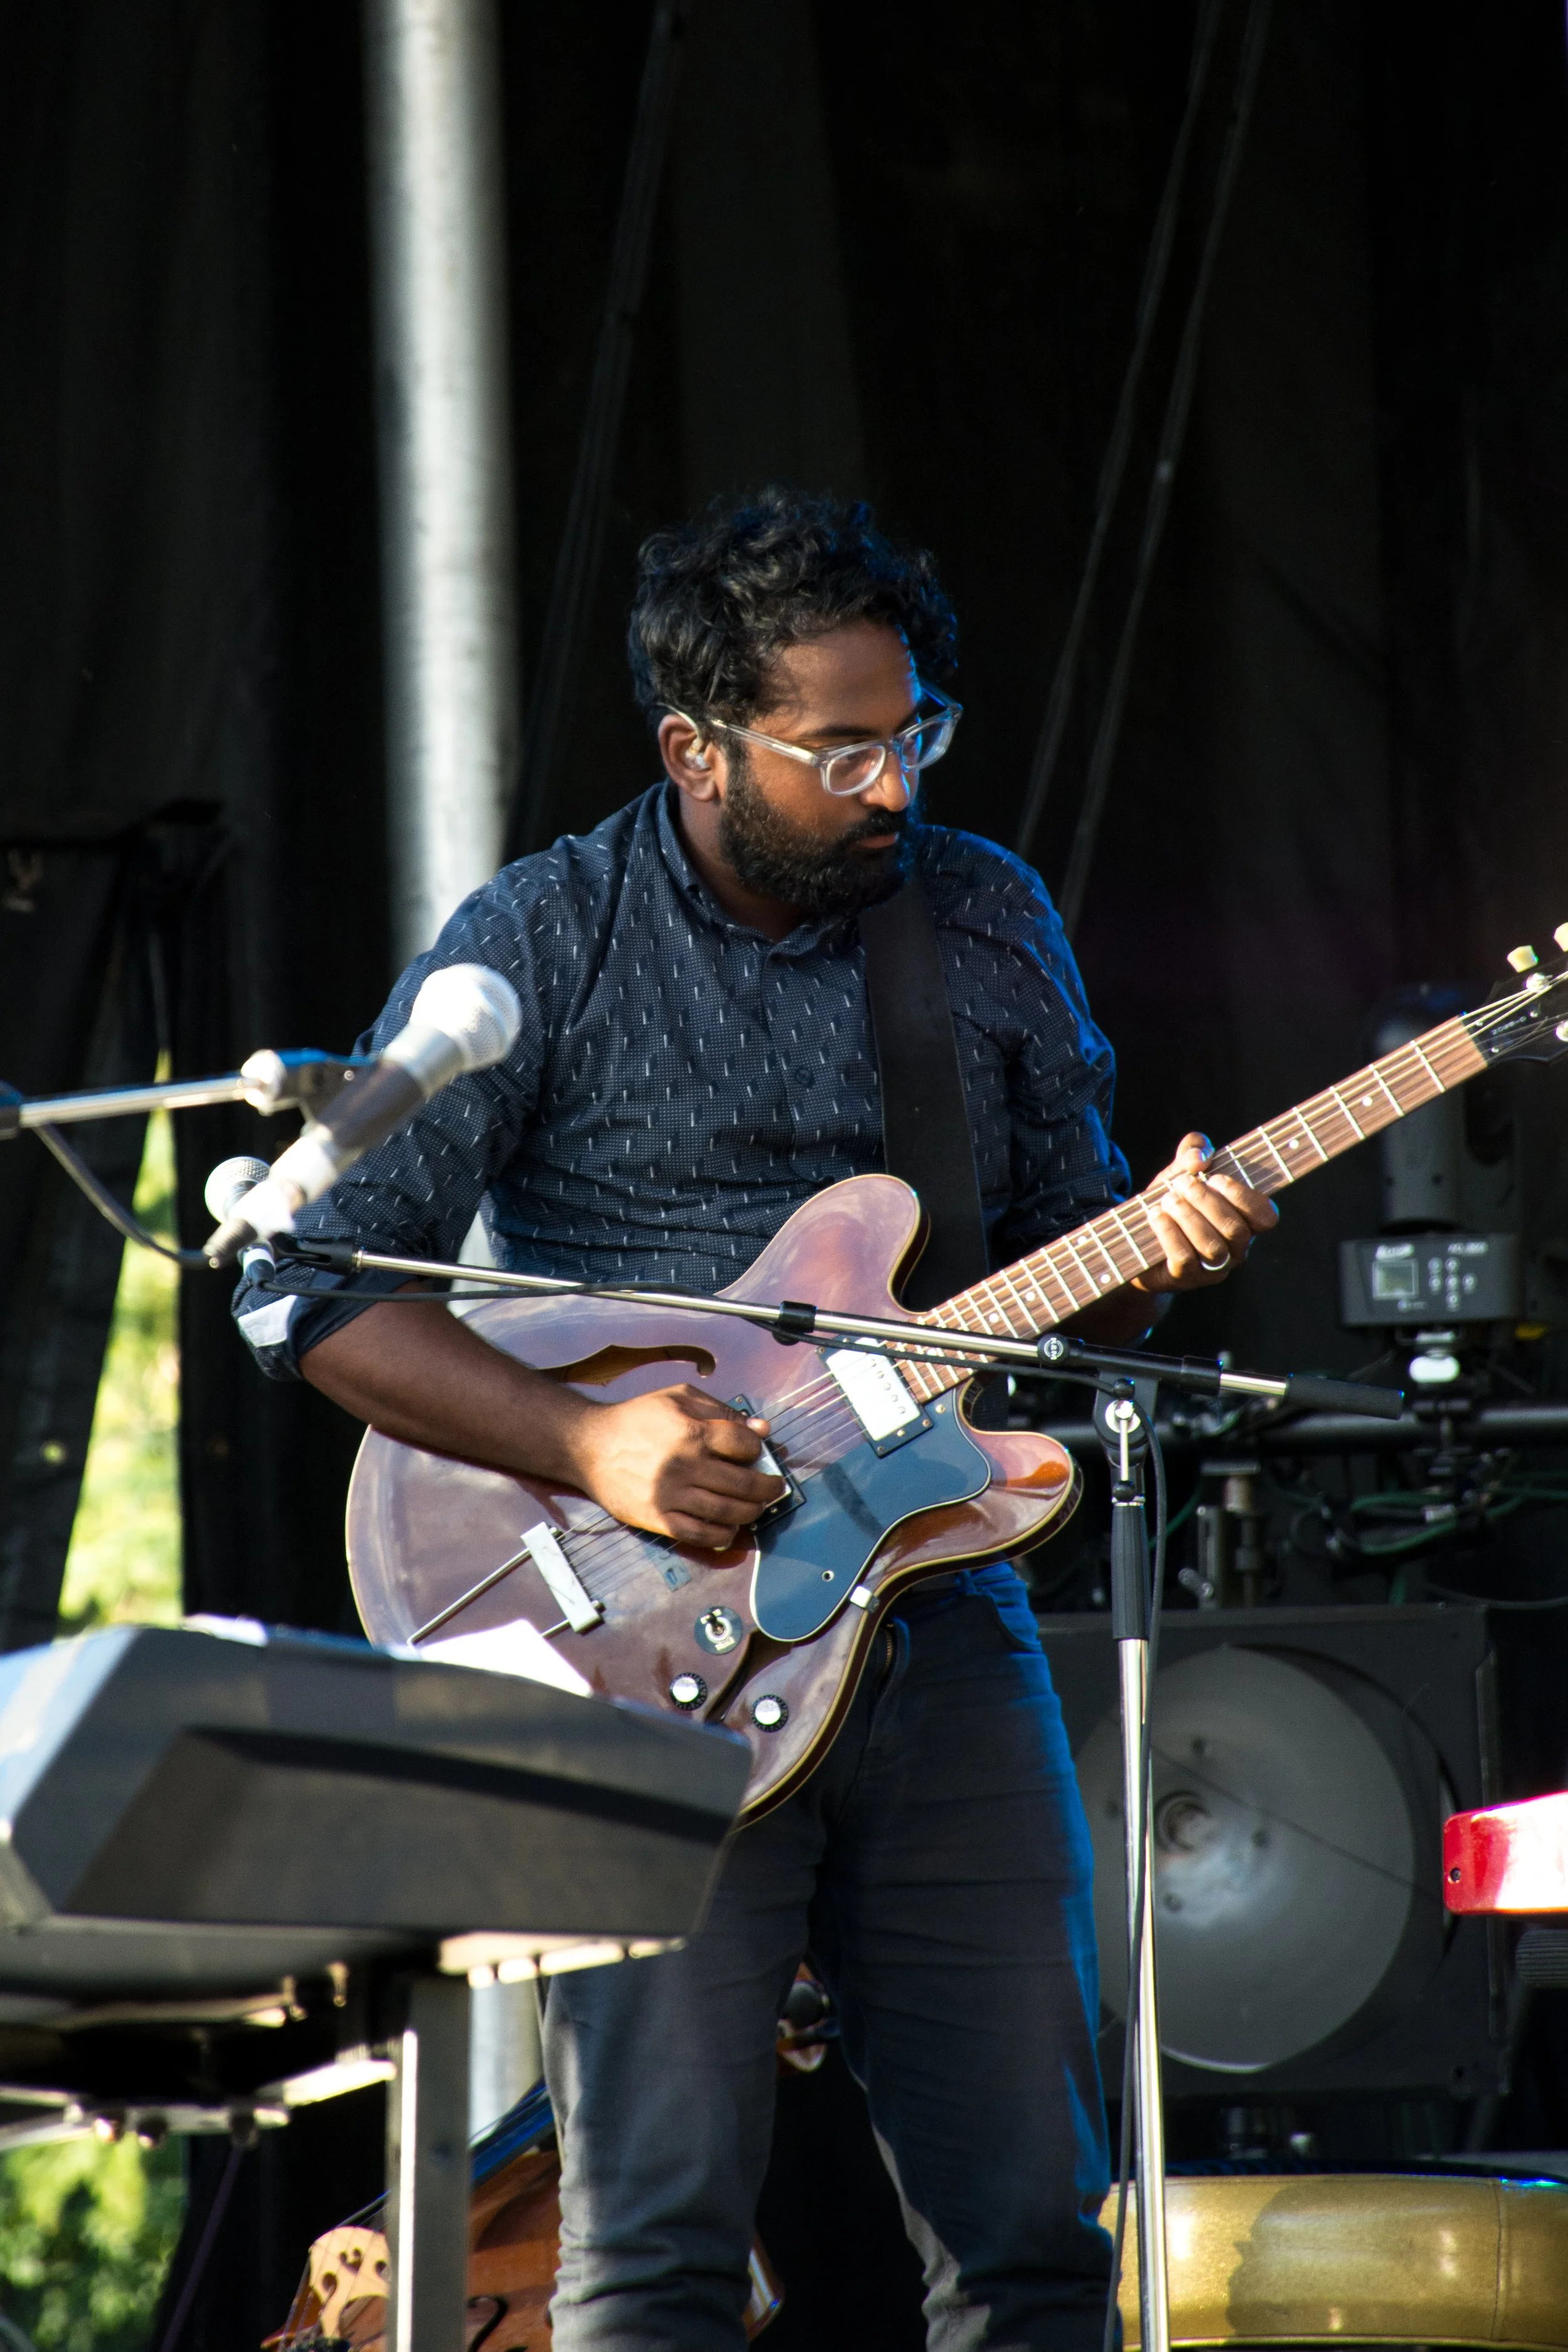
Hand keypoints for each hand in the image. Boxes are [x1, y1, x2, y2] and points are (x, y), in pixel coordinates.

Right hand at [562, 1384, 785, 1548]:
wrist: (589, 1446)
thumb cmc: (637, 1418)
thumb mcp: (678, 1399)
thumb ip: (721, 1411)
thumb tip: (760, 1429)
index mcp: (691, 1431)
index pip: (745, 1446)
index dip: (759, 1449)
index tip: (759, 1453)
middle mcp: (685, 1465)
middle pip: (744, 1483)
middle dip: (768, 1487)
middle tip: (774, 1486)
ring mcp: (671, 1495)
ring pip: (728, 1512)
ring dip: (752, 1511)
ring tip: (756, 1506)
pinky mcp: (658, 1518)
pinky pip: (700, 1534)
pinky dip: (723, 1534)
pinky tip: (730, 1527)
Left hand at [1131, 1131, 1277, 1295]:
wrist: (1138, 1242)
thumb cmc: (1171, 1202)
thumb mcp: (1180, 1172)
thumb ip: (1193, 1151)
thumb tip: (1199, 1154)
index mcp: (1244, 1221)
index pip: (1266, 1217)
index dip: (1245, 1197)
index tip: (1216, 1178)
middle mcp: (1235, 1249)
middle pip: (1235, 1229)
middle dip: (1207, 1201)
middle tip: (1182, 1183)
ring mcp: (1212, 1269)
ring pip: (1213, 1247)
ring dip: (1189, 1217)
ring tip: (1168, 1200)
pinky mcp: (1185, 1279)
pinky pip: (1185, 1260)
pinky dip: (1170, 1234)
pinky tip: (1156, 1216)